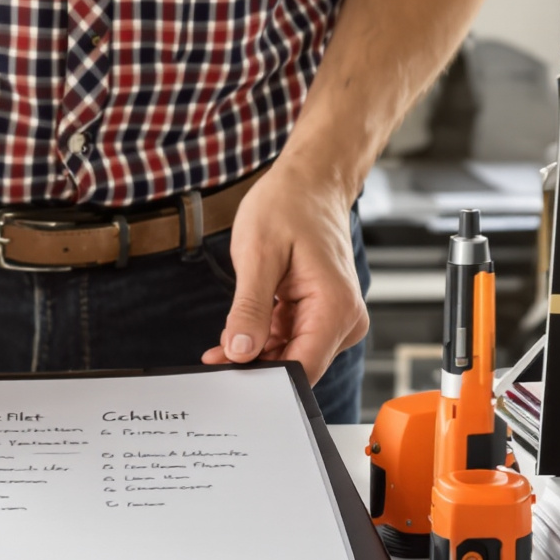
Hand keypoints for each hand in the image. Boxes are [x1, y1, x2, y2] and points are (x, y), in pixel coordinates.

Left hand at [205, 158, 367, 384]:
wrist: (310, 183)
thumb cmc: (289, 205)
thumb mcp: (258, 255)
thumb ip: (250, 309)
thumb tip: (239, 352)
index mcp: (335, 307)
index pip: (302, 368)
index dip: (262, 377)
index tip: (226, 373)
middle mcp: (345, 319)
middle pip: (298, 365)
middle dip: (255, 366)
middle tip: (214, 357)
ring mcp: (336, 318)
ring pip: (292, 355)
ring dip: (256, 353)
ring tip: (221, 344)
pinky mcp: (324, 315)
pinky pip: (292, 339)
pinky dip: (264, 339)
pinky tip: (240, 332)